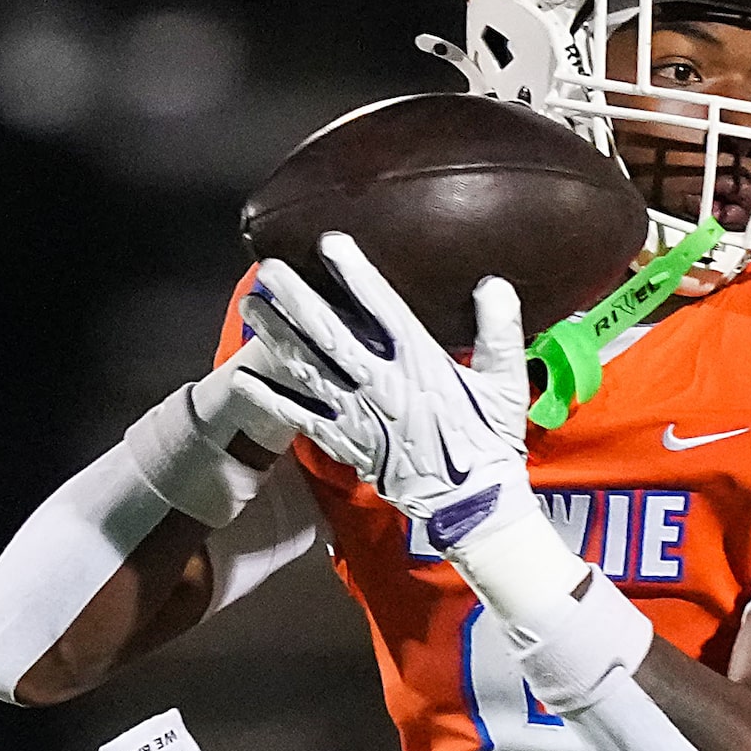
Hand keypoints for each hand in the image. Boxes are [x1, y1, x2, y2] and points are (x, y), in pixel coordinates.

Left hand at [240, 233, 535, 549]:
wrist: (470, 505)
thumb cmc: (490, 441)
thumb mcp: (506, 385)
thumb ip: (500, 332)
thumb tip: (493, 285)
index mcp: (421, 364)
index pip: (384, 309)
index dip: (356, 275)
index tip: (331, 245)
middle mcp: (381, 384)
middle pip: (329, 334)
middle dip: (297, 298)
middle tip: (270, 270)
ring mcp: (358, 414)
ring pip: (307, 368)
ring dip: (276, 335)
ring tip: (251, 307)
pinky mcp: (345, 442)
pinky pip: (299, 417)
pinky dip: (271, 398)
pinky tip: (244, 377)